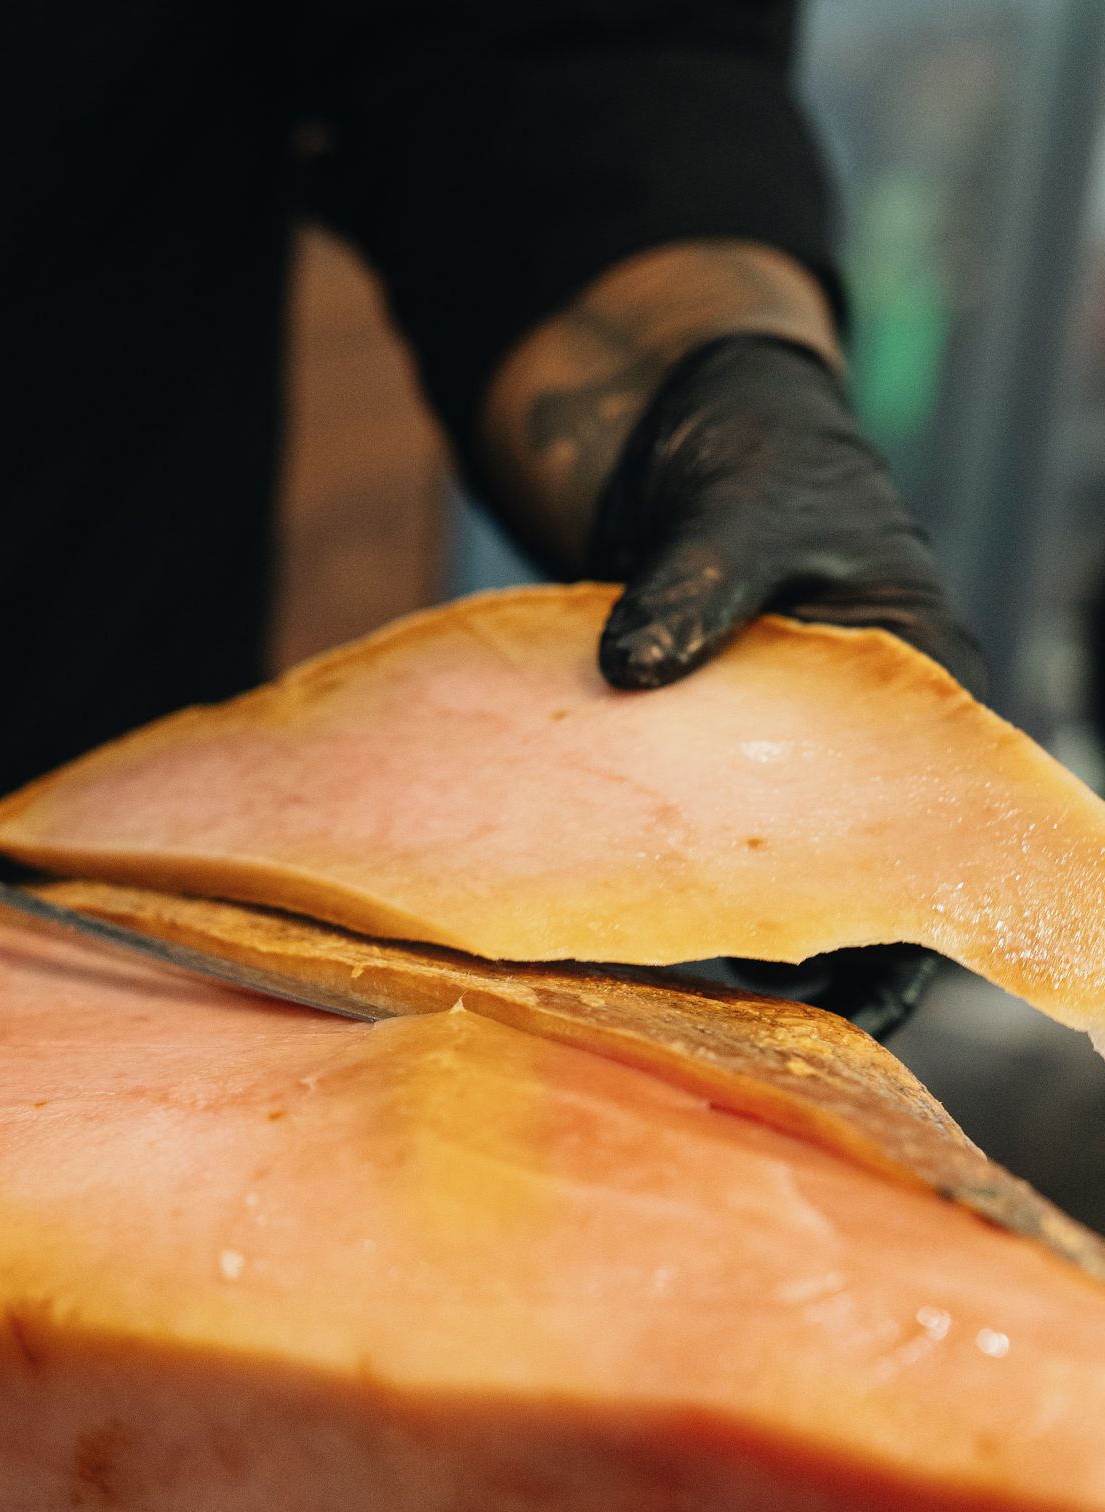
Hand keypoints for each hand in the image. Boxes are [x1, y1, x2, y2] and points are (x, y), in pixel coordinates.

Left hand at [590, 333, 985, 1036]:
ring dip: (737, 938)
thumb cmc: (751, 454)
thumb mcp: (735, 507)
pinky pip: (715, 849)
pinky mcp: (726, 762)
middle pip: (869, 896)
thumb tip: (629, 670)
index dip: (903, 943)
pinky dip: (680, 891)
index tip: (833, 1012)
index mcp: (927, 698)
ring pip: (787, 883)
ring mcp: (798, 762)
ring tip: (664, 999)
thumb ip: (694, 581)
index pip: (943, 854)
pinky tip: (617, 937)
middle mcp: (871, 750)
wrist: (690, 429)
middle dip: (815, 970)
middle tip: (727, 1032)